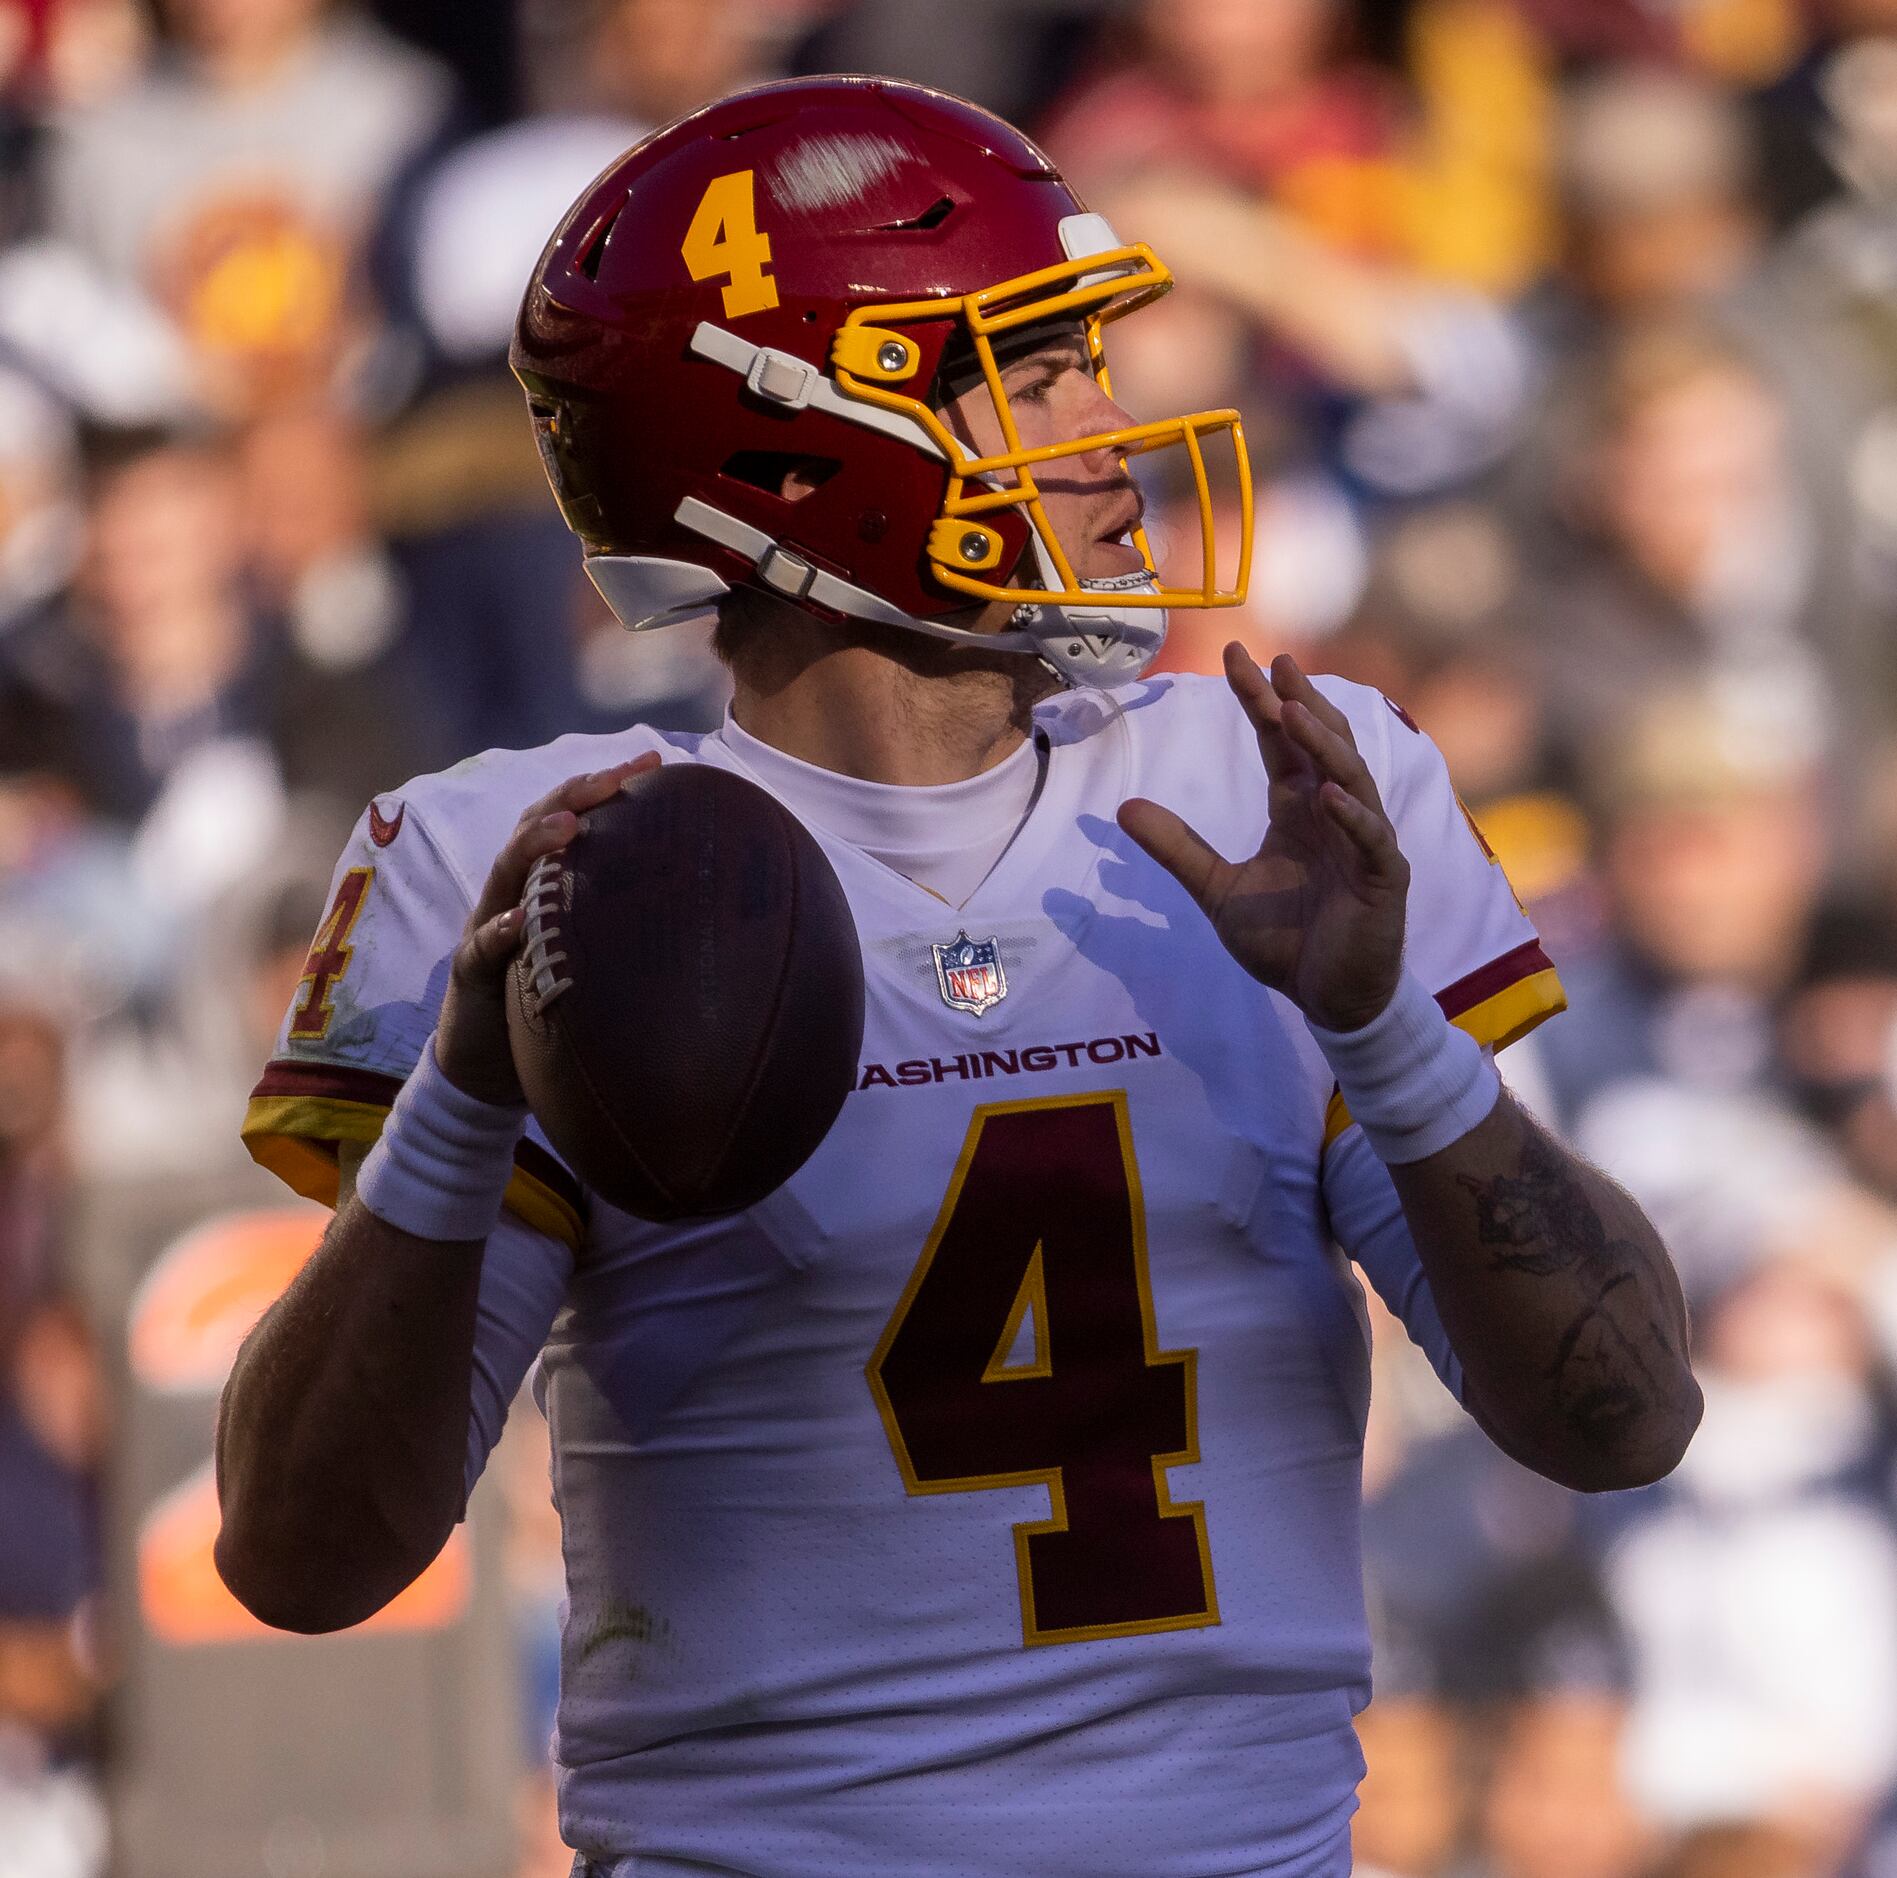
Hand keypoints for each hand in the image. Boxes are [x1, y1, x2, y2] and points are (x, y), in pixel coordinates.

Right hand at [434, 754, 660, 1104]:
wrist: (484, 1065)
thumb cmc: (549, 1003)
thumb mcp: (592, 954)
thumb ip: (628, 923)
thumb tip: (713, 908)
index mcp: (544, 883)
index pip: (572, 818)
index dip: (606, 787)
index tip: (655, 761)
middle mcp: (513, 893)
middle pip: (535, 826)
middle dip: (574, 794)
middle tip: (616, 775)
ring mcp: (487, 927)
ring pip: (505, 873)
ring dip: (535, 845)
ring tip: (568, 826)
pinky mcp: (470, 972)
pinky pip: (482, 947)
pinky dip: (502, 931)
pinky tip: (523, 921)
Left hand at [1118, 645, 1407, 1031]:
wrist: (1326, 999)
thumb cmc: (1285, 940)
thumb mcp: (1216, 890)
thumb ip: (1177, 848)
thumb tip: (1124, 807)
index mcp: (1299, 807)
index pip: (1281, 742)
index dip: (1260, 700)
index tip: (1234, 656)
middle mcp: (1335, 813)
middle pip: (1322, 742)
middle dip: (1300, 701)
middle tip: (1276, 662)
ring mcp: (1364, 842)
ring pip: (1351, 778)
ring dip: (1324, 744)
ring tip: (1293, 711)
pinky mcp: (1383, 878)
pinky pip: (1370, 839)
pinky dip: (1351, 815)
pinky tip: (1326, 795)